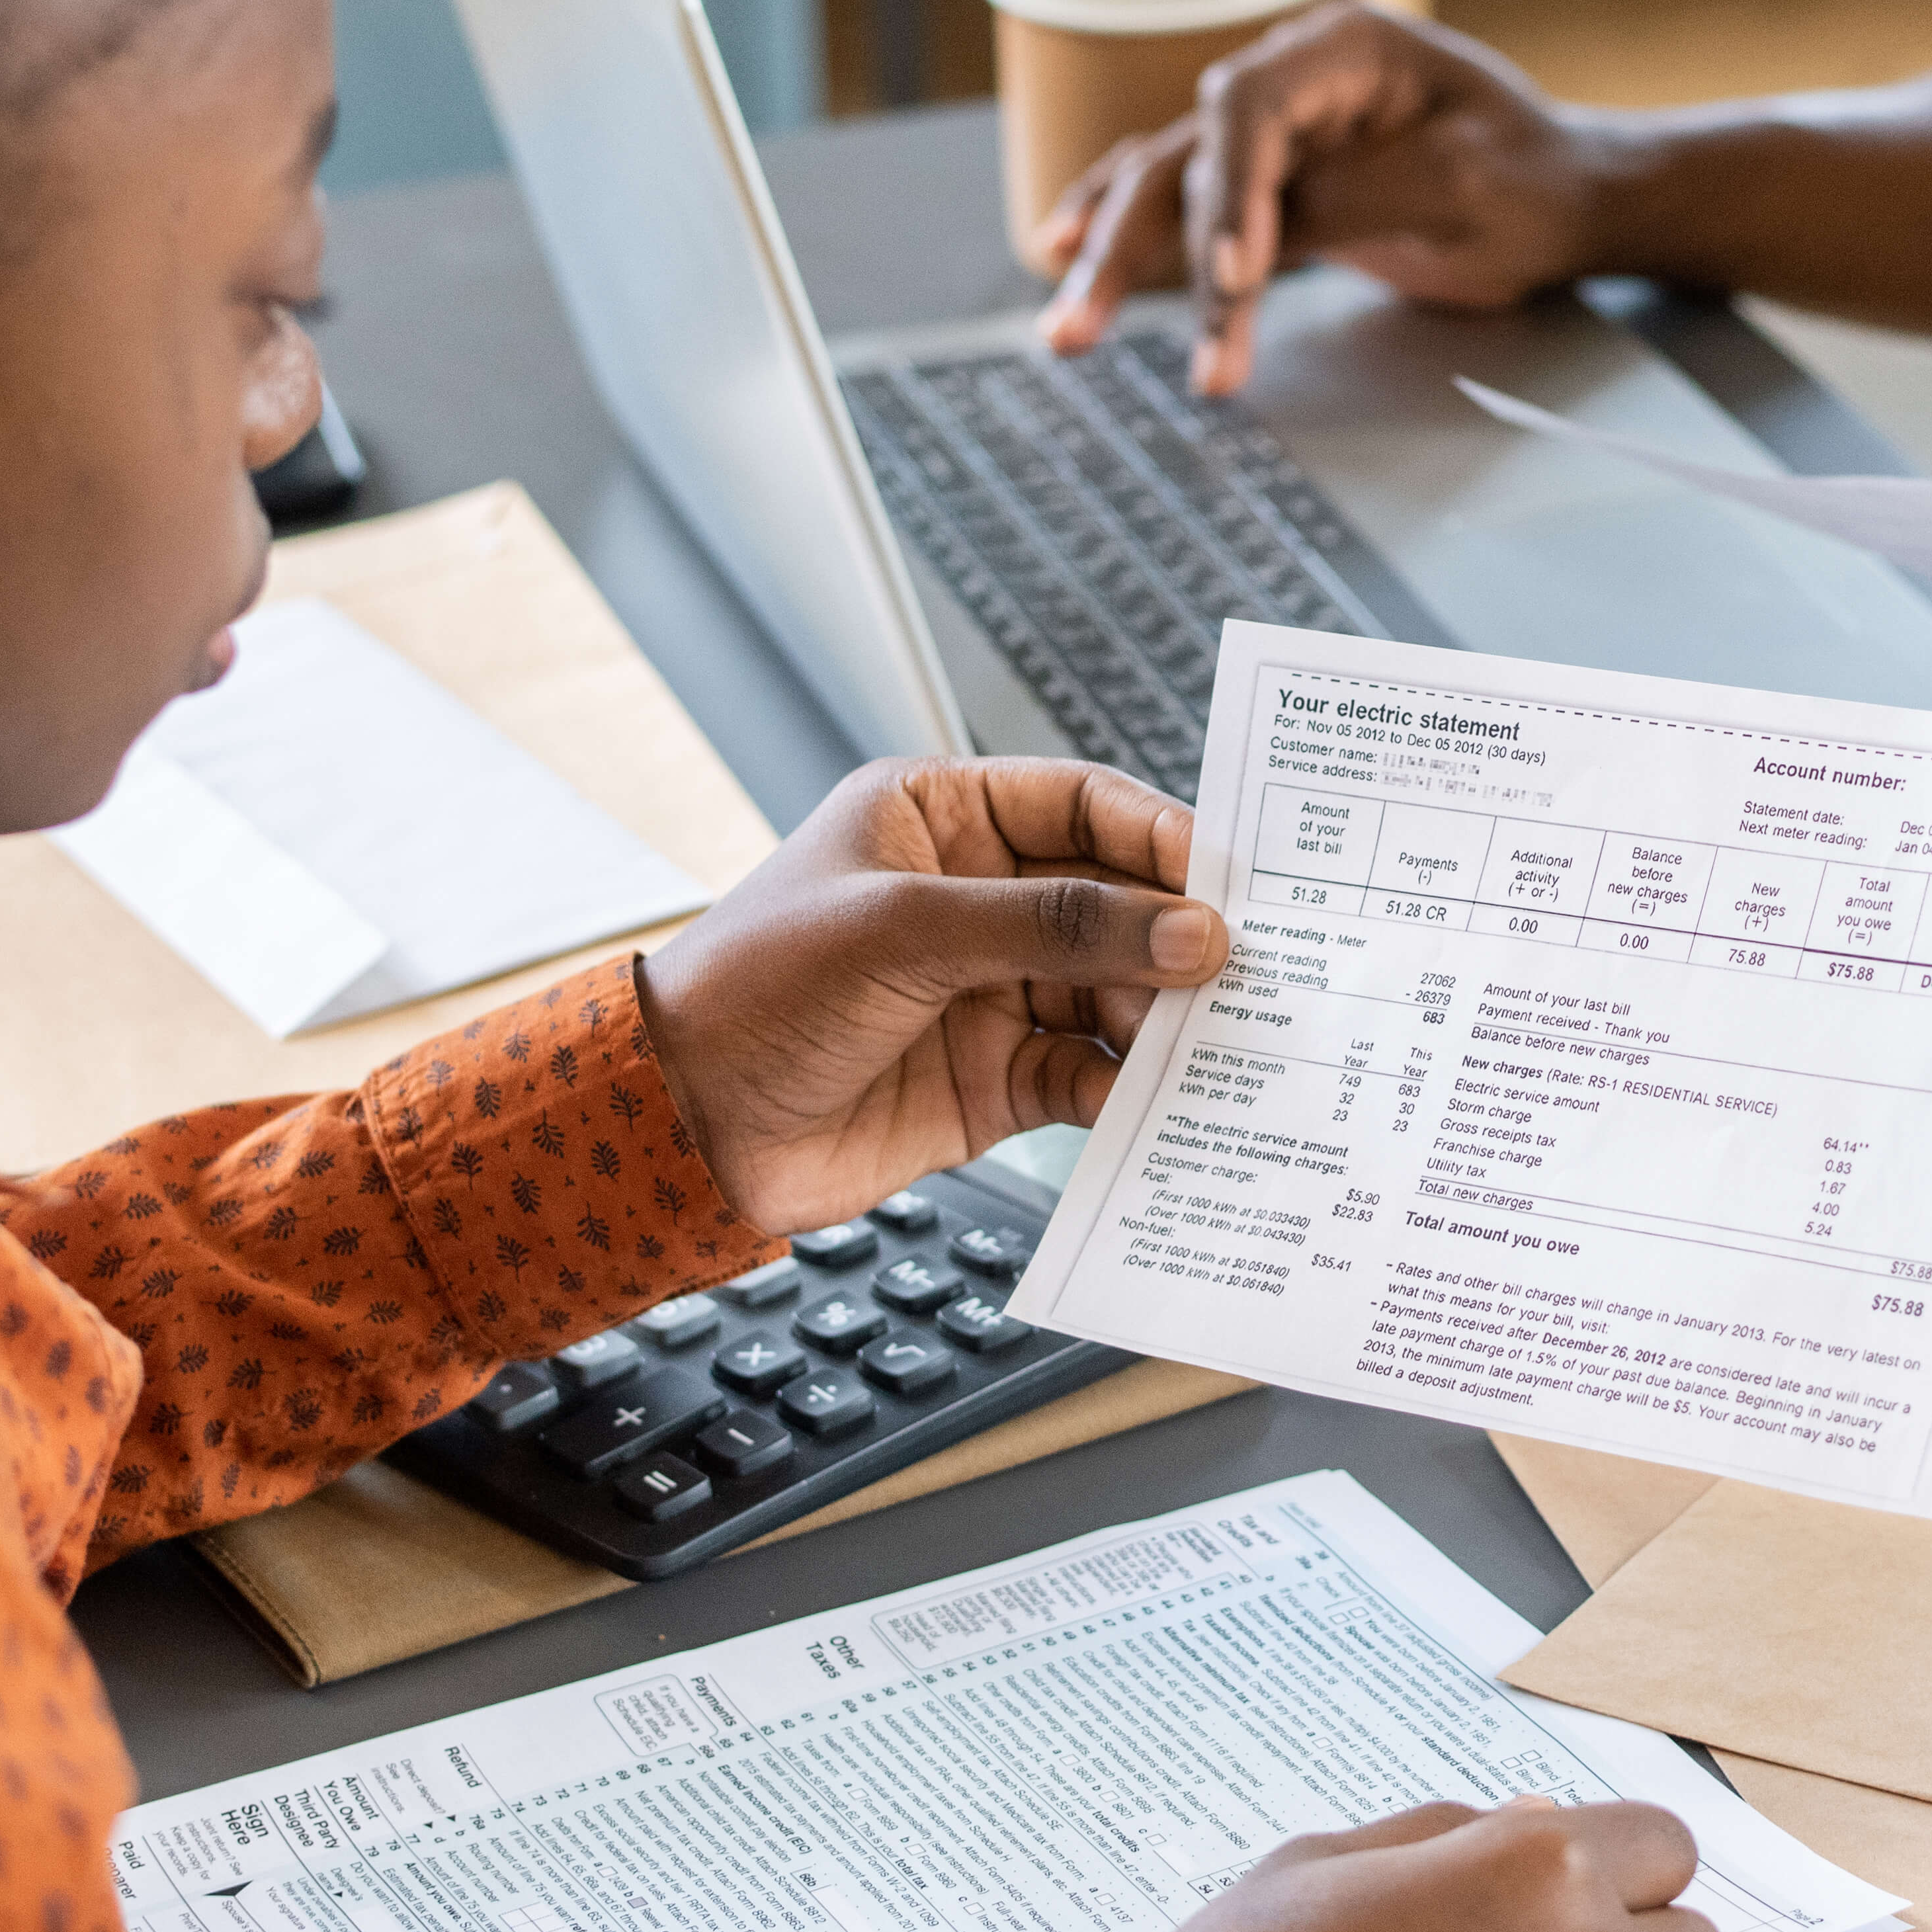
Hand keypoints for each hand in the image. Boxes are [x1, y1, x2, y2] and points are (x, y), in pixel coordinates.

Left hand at [634, 756, 1224, 1233]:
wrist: (682, 1126)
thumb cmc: (758, 989)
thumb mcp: (908, 929)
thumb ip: (1055, 926)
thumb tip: (1190, 929)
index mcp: (941, 820)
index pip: (1079, 805)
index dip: (1158, 833)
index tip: (1228, 876)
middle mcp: (973, 901)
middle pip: (1112, 902)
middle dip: (1177, 934)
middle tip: (1249, 967)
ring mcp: (987, 991)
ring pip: (1112, 991)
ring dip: (1164, 1016)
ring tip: (1222, 1038)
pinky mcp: (995, 1078)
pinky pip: (1087, 1072)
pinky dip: (1130, 1087)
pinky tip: (1168, 1099)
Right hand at [1035, 0, 1612, 393]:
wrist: (1569, 203)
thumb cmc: (1534, 180)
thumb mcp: (1464, 185)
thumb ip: (1354, 198)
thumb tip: (1252, 239)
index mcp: (1345, 47)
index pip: (1246, 107)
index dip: (1226, 190)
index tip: (1238, 275)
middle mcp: (1294, 79)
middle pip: (1185, 153)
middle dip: (1131, 244)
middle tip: (1083, 326)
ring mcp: (1278, 134)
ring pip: (1168, 188)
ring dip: (1113, 259)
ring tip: (1062, 334)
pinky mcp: (1275, 190)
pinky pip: (1188, 214)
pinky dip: (1133, 244)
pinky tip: (1066, 260)